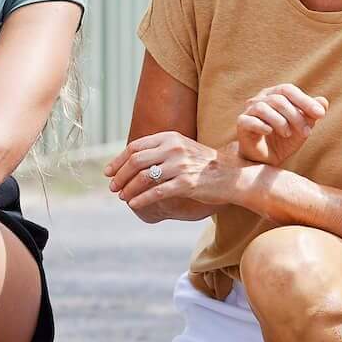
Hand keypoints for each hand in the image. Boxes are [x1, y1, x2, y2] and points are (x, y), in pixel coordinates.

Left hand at [106, 131, 244, 219]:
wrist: (233, 175)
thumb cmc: (204, 164)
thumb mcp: (182, 148)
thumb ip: (160, 150)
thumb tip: (132, 160)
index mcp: (169, 137)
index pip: (135, 147)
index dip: (118, 160)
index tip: (108, 172)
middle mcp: (173, 148)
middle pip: (135, 161)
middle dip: (120, 176)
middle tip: (112, 188)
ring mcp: (180, 165)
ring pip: (143, 177)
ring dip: (128, 189)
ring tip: (122, 197)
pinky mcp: (186, 183)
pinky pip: (156, 192)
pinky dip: (141, 199)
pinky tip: (134, 204)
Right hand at [234, 83, 326, 164]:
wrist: (267, 160)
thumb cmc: (284, 140)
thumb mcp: (302, 128)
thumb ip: (311, 114)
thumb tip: (323, 101)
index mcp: (274, 94)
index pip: (288, 90)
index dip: (305, 101)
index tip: (321, 114)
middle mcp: (260, 99)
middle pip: (278, 99)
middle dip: (296, 116)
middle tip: (307, 133)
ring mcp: (249, 111)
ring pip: (263, 108)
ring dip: (280, 122)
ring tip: (288, 134)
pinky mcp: (241, 124)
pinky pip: (249, 121)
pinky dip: (261, 126)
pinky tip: (270, 132)